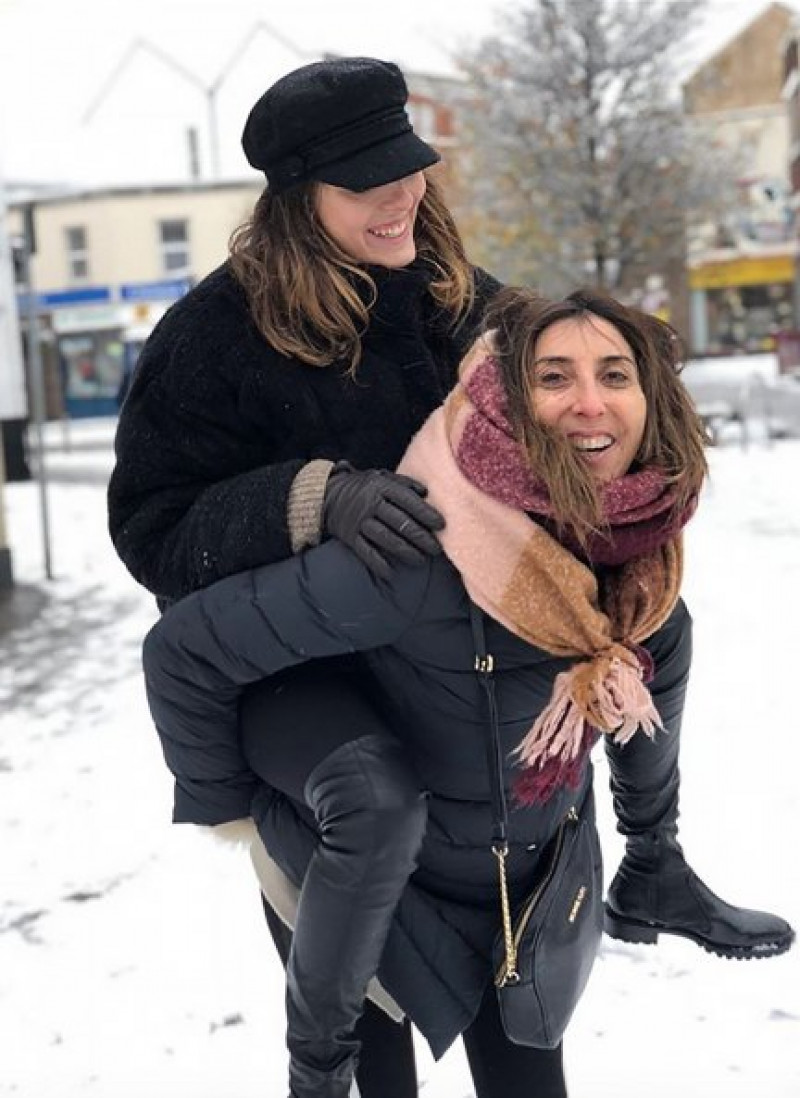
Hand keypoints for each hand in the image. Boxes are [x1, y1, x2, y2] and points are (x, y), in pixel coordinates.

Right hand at [322, 465, 444, 579]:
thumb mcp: (381, 476)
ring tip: (421, 560)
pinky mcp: (350, 537)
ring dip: (406, 552)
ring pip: (386, 539)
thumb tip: (427, 493)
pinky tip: (392, 573)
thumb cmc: (362, 487)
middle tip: (436, 549)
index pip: (408, 501)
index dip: (426, 514)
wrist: (326, 495)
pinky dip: (379, 564)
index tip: (441, 525)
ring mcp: (359, 521)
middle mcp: (370, 504)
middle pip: (400, 522)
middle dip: (421, 537)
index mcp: (380, 487)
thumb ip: (403, 484)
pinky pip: (366, 552)